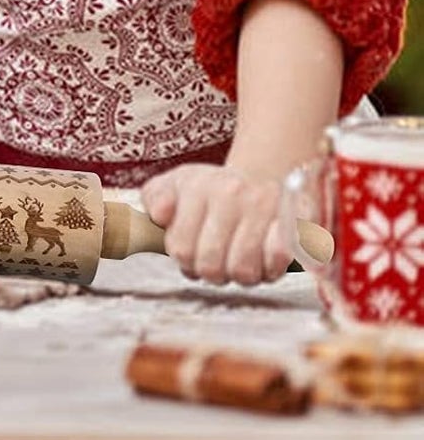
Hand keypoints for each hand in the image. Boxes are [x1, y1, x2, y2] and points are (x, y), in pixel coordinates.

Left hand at [141, 163, 290, 285]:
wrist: (261, 176)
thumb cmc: (211, 189)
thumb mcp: (175, 185)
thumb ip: (155, 198)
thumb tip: (160, 215)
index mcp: (197, 188)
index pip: (180, 249)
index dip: (185, 260)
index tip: (192, 251)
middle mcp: (231, 194)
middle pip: (211, 266)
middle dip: (212, 272)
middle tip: (218, 260)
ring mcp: (264, 206)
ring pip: (244, 272)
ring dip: (241, 275)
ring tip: (239, 259)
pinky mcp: (296, 220)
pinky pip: (280, 260)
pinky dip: (271, 269)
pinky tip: (264, 260)